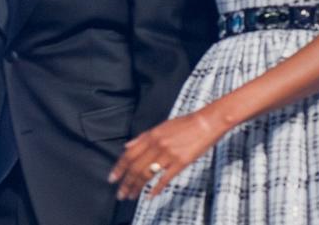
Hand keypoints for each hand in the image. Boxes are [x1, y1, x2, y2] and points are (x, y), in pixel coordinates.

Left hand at [108, 110, 223, 200]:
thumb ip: (143, 137)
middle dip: (126, 182)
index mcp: (151, 136)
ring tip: (131, 195)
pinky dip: (156, 188)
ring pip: (147, 174)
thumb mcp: (161, 126)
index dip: (119, 168)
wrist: (206, 123)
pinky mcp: (181, 162)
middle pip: (136, 167)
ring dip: (137, 187)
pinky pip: (165, 178)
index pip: (129, 154)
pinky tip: (149, 196)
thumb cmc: (185, 124)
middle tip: (120, 193)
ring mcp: (169, 154)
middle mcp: (157, 145)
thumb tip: (127, 146)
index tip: (112, 178)